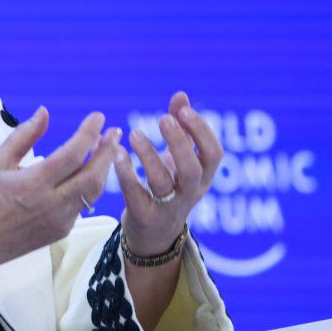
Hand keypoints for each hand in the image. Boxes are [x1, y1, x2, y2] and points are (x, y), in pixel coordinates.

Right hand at [0, 107, 121, 271]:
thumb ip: (23, 135)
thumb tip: (44, 112)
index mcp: (33, 183)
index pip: (73, 153)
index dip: (89, 133)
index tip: (98, 117)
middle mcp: (51, 203)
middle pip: (93, 174)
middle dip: (108, 151)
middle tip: (114, 133)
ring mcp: (59, 220)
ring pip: (94, 192)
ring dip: (103, 169)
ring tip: (106, 151)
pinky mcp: (62, 231)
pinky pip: (82, 205)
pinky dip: (88, 186)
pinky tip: (87, 173)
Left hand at [115, 92, 223, 255]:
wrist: (154, 236)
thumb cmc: (169, 188)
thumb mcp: (178, 160)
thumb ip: (181, 128)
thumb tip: (181, 95)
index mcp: (203, 177)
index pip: (214, 154)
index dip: (202, 132)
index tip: (184, 111)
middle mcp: (189, 193)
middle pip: (192, 170)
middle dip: (179, 143)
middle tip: (163, 119)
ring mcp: (167, 207)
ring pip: (162, 183)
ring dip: (148, 156)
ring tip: (134, 134)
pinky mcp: (143, 217)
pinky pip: (135, 196)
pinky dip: (126, 174)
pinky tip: (117, 155)